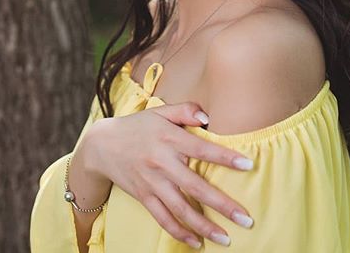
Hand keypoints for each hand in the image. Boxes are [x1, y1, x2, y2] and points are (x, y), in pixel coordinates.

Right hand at [84, 101, 254, 247]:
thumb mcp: (159, 112)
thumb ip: (184, 110)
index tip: (248, 165)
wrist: (101, 145)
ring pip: (180, 210)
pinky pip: (163, 219)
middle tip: (246, 219)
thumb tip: (207, 117)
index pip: (202, 149)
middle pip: (195, 187)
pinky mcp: (144, 197)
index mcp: (169, 138)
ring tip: (226, 238)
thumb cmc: (138, 126)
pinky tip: (197, 242)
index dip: (225, 157)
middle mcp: (161, 162)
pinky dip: (180, 233)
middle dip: (222, 205)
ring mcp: (152, 183)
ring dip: (204, 227)